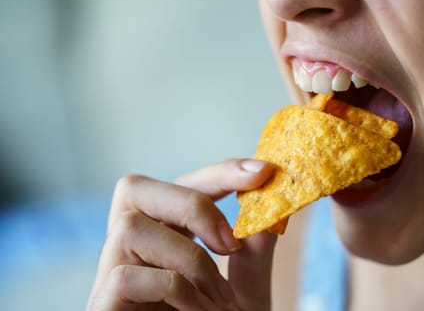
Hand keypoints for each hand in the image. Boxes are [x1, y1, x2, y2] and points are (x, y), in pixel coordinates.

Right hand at [87, 159, 275, 310]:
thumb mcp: (244, 293)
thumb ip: (255, 253)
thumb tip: (275, 209)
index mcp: (163, 236)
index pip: (181, 185)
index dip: (219, 172)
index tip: (263, 172)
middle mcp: (131, 247)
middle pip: (134, 187)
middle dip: (192, 204)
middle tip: (230, 242)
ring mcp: (111, 274)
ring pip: (130, 226)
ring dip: (187, 258)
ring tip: (214, 297)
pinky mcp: (102, 304)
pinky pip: (125, 275)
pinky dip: (171, 289)